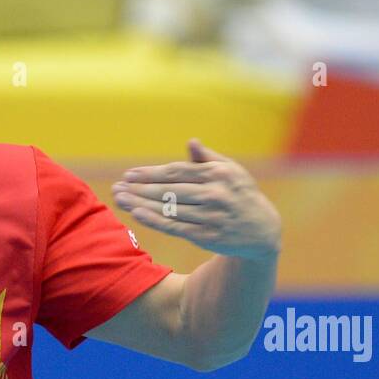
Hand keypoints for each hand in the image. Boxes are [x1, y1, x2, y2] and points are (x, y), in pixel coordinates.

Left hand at [111, 140, 281, 261]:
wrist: (261, 230)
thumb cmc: (240, 194)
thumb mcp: (231, 171)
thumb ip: (207, 159)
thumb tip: (190, 142)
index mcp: (218, 173)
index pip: (176, 172)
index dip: (150, 173)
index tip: (129, 174)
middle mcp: (214, 194)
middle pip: (169, 190)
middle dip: (140, 189)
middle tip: (117, 187)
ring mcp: (210, 216)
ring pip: (168, 209)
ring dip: (141, 204)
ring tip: (120, 199)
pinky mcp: (206, 236)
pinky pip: (175, 227)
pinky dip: (155, 220)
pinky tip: (137, 214)